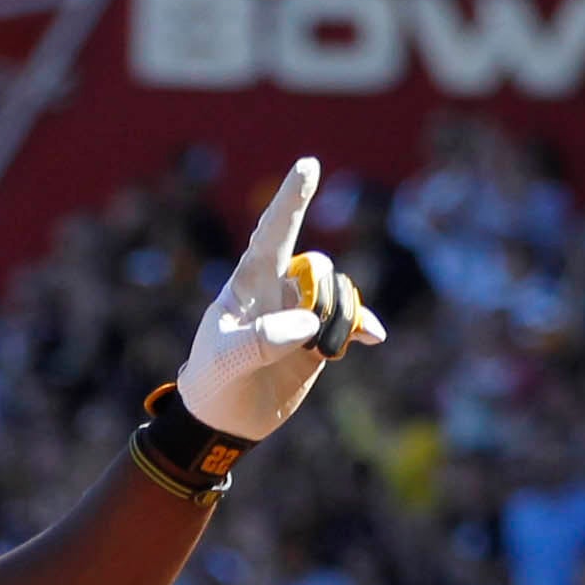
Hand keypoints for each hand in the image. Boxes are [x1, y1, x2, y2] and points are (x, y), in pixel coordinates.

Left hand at [178, 158, 385, 440]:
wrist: (224, 420)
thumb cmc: (214, 381)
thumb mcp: (226, 361)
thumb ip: (262, 340)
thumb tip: (307, 323)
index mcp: (249, 283)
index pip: (272, 232)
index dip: (291, 198)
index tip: (308, 164)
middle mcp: (279, 290)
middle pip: (319, 266)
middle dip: (322, 296)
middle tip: (304, 335)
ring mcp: (301, 312)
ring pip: (340, 292)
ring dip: (340, 320)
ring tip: (318, 352)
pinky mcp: (319, 339)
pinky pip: (353, 319)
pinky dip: (362, 326)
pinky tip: (371, 338)